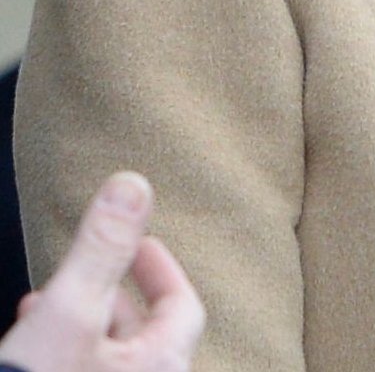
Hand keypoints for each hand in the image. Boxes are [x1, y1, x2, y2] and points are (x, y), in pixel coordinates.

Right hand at [0, 172, 203, 371]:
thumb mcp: (68, 316)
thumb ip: (103, 249)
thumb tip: (134, 185)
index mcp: (161, 368)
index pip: (182, 307)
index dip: (161, 267)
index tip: (140, 241)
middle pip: (144, 338)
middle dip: (111, 296)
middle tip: (88, 271)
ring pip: (108, 364)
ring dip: (81, 329)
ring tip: (43, 307)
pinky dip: (64, 360)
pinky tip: (28, 348)